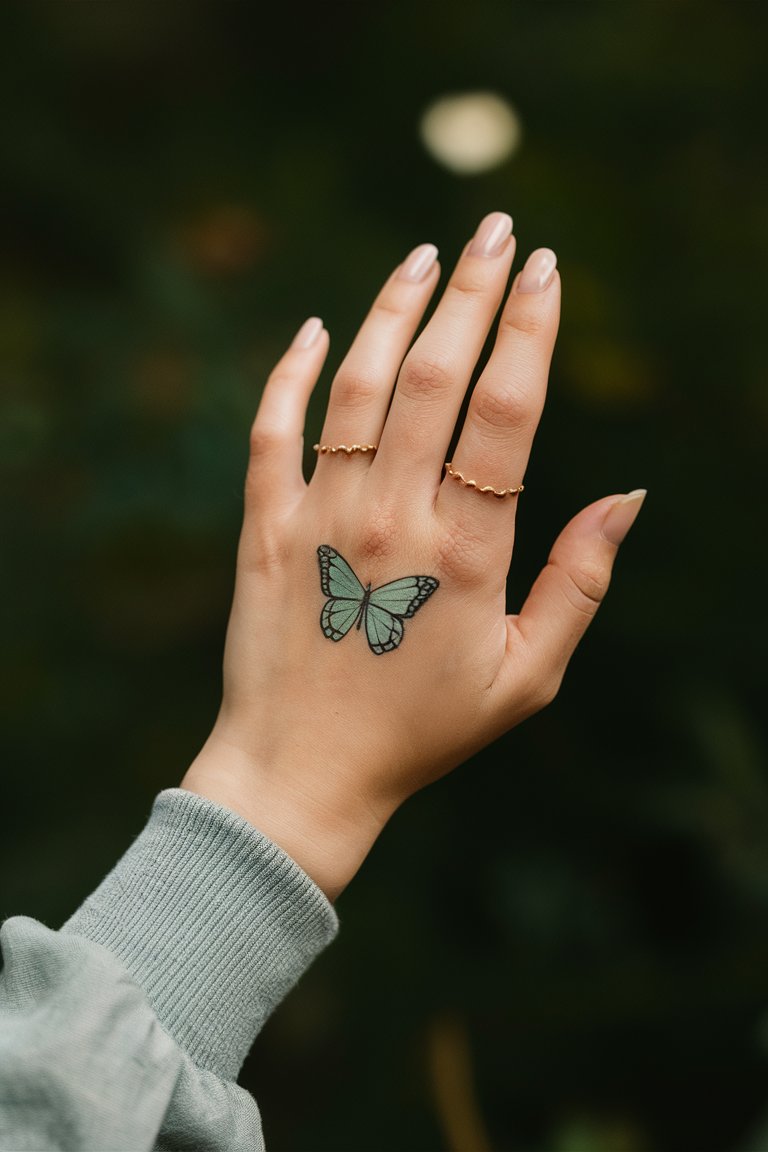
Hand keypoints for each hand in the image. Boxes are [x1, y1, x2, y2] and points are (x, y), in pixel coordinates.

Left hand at [181, 212, 644, 899]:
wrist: (302, 773)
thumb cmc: (423, 731)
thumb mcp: (526, 676)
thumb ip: (580, 583)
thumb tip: (628, 495)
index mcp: (467, 553)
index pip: (507, 413)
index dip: (531, 331)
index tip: (547, 270)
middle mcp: (391, 518)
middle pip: (435, 376)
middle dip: (473, 291)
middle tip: (497, 228)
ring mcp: (319, 517)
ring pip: (356, 386)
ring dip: (392, 309)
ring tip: (425, 254)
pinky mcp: (262, 528)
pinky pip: (272, 429)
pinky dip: (291, 372)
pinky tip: (316, 326)